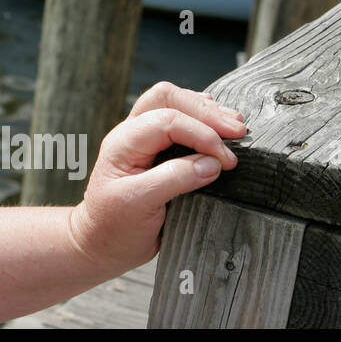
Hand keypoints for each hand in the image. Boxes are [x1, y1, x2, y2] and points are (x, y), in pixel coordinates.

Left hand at [67, 81, 245, 276]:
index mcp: (124, 143)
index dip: (202, 134)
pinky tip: (218, 128)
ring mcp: (144, 139)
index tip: (227, 159)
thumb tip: (212, 163)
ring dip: (206, 111)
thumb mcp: (138, 204)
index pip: (167, 120)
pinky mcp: (157, 150)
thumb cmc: (114, 226)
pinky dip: (202, 121)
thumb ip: (174, 179)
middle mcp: (132, 134)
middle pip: (168, 98)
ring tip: (235, 126)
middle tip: (238, 131)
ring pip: (174, 103)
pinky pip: (179, 120)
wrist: (101, 243)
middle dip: (205, 111)